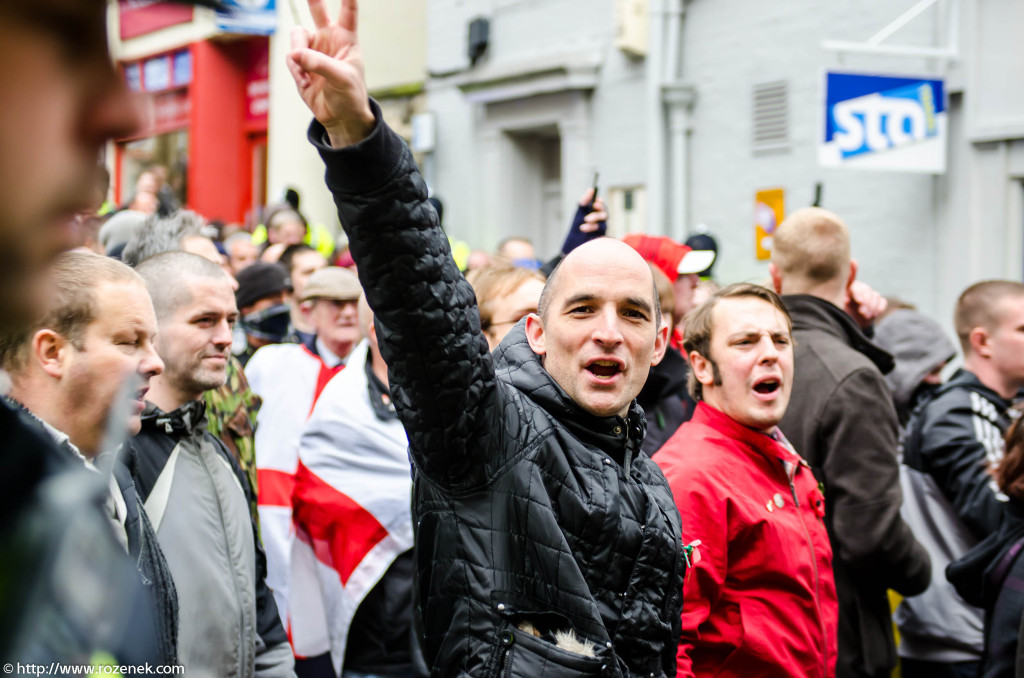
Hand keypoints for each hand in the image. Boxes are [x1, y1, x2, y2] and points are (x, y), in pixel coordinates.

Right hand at [287, 0, 374, 147]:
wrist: (340, 116)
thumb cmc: (350, 95)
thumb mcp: (341, 78)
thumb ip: (319, 64)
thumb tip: (294, 54)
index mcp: (346, 39)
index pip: (348, 12)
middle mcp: (329, 40)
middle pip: (317, 11)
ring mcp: (313, 50)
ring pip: (296, 37)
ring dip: (298, 54)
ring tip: (306, 73)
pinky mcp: (300, 63)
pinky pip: (291, 59)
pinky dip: (296, 71)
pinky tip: (306, 82)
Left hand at [577, 189, 606, 233]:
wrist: (573, 239)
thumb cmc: (578, 223)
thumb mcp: (580, 211)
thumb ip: (585, 200)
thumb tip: (591, 189)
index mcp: (597, 211)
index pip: (602, 206)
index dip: (600, 204)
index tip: (595, 203)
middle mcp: (601, 220)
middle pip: (604, 215)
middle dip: (596, 216)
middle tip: (586, 218)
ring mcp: (602, 228)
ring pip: (602, 225)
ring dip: (592, 226)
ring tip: (582, 228)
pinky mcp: (601, 237)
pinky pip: (600, 234)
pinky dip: (591, 232)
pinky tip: (583, 230)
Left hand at [845, 280, 886, 329]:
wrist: (854, 322)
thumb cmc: (844, 313)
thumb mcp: (840, 308)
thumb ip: (843, 302)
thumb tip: (846, 300)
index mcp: (850, 288)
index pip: (856, 286)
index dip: (858, 293)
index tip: (859, 302)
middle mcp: (861, 288)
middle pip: (867, 290)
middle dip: (866, 302)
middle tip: (862, 313)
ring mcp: (871, 293)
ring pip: (875, 295)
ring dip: (872, 307)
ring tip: (866, 316)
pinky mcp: (880, 300)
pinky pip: (882, 301)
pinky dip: (879, 308)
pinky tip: (873, 315)